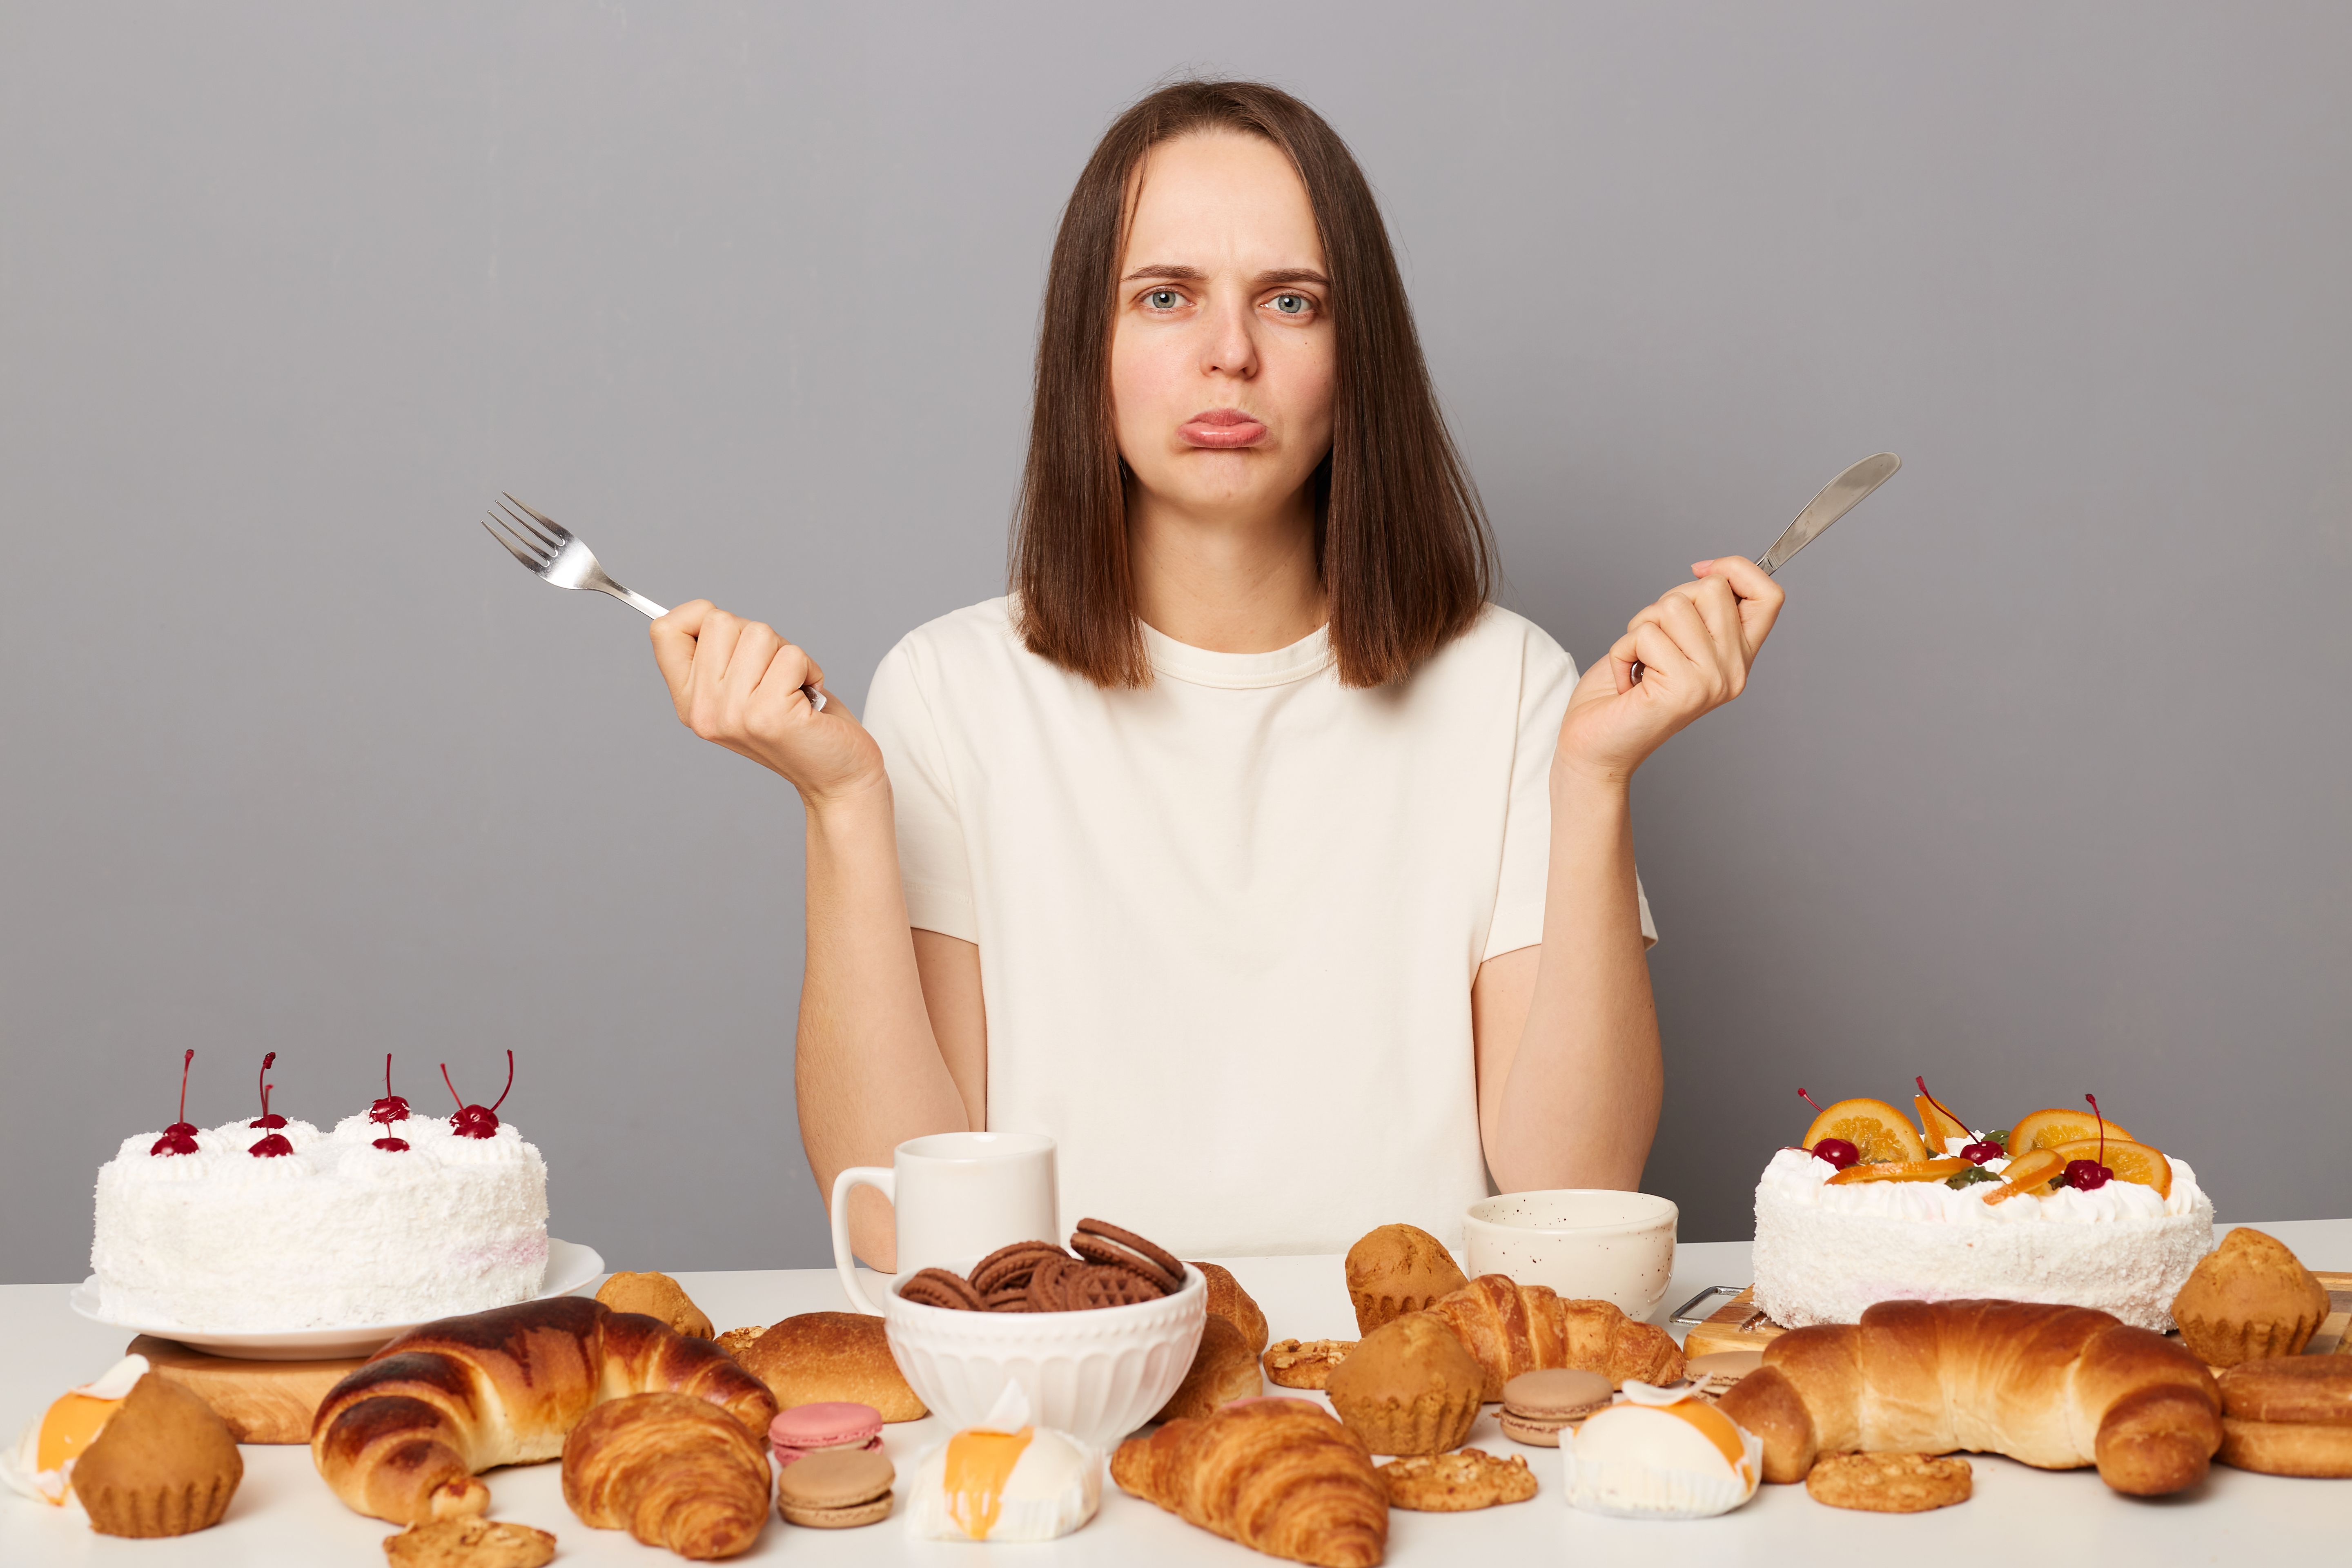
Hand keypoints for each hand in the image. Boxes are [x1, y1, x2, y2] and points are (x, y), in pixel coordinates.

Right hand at [650, 601, 886, 805]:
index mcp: (689, 700)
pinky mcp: (769, 715)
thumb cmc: (798, 723)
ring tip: (793, 688)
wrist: (836, 775)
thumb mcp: (742, 689)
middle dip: (759, 638)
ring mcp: (734, 714)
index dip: (698, 614)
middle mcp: (703, 710)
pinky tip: (808, 698)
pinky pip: (792, 655)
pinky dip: (811, 669)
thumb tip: (702, 612)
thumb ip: (718, 656)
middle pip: (719, 622)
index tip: (732, 635)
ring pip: (759, 634)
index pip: (664, 630)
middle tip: (775, 675)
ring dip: (787, 654)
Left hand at [1555, 557, 1785, 785]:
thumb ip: (1697, 612)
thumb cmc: (1625, 692)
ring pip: (1674, 605)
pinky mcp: (1683, 689)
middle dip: (1667, 603)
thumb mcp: (1671, 639)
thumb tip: (1711, 573)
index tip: (1701, 571)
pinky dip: (1622, 651)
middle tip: (1653, 643)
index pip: (1769, 596)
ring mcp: (1712, 681)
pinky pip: (1645, 633)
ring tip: (1640, 663)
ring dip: (1641, 627)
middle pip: (1712, 589)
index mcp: (1738, 657)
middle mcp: (1733, 671)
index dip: (1737, 569)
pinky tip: (1628, 679)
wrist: (1594, 747)